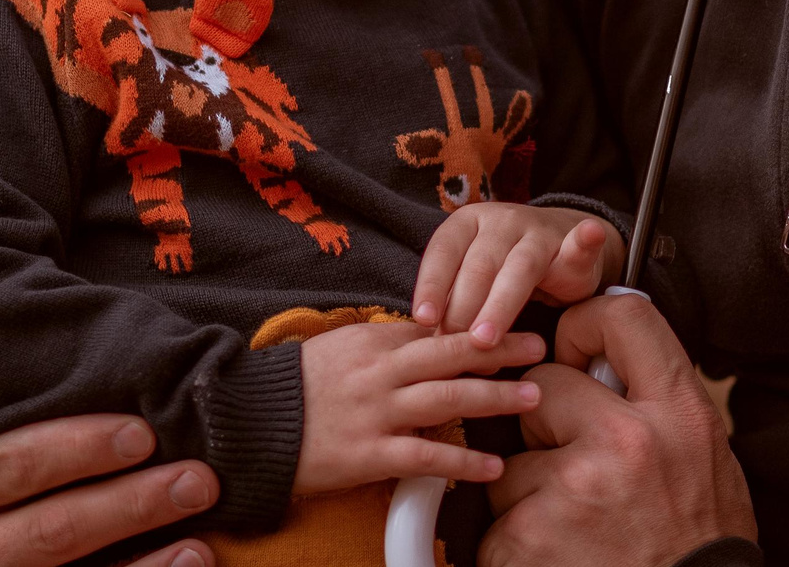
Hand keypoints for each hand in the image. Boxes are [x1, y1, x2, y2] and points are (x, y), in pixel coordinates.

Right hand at [0, 414, 218, 566]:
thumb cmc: (5, 482)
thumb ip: (26, 423)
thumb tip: (123, 376)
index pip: (11, 463)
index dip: (78, 447)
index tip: (144, 432)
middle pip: (52, 525)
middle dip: (130, 500)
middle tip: (196, 476)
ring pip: (72, 563)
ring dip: (146, 539)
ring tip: (199, 510)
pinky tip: (194, 554)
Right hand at [295, 322, 548, 494]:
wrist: (249, 423)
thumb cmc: (294, 387)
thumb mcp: (338, 349)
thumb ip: (382, 345)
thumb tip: (422, 339)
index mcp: (372, 341)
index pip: (434, 328)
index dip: (476, 325)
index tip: (510, 321)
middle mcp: (379, 372)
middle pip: (449, 354)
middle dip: (498, 348)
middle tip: (538, 345)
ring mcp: (376, 412)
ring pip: (446, 398)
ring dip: (492, 396)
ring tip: (530, 396)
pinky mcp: (369, 453)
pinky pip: (425, 457)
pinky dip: (461, 463)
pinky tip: (491, 466)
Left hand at [413, 203, 624, 346]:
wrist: (557, 246)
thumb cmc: (500, 272)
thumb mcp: (472, 280)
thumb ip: (454, 303)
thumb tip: (430, 347)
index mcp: (466, 224)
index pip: (442, 253)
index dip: (433, 286)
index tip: (424, 319)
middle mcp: (499, 221)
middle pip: (478, 267)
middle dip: (465, 310)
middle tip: (458, 348)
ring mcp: (537, 231)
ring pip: (518, 268)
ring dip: (501, 305)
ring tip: (486, 339)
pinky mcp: (573, 245)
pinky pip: (579, 244)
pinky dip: (585, 241)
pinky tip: (589, 234)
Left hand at [482, 293, 753, 566]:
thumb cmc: (699, 546)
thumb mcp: (705, 460)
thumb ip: (657, 406)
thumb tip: (606, 362)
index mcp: (679, 414)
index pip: (623, 317)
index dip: (585, 327)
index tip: (573, 352)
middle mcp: (626, 441)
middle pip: (543, 388)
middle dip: (545, 426)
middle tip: (578, 472)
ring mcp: (573, 488)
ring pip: (510, 462)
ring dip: (528, 494)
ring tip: (572, 530)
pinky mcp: (529, 536)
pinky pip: (495, 522)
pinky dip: (514, 545)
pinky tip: (555, 560)